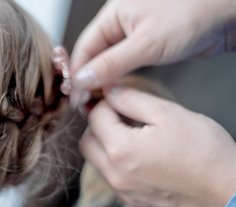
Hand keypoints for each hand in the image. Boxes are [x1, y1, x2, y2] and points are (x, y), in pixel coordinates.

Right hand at [70, 0, 235, 94]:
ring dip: (103, 80)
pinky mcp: (149, 44)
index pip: (85, 47)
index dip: (77, 73)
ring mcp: (135, 34)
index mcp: (113, 14)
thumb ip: (111, 63)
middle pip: (94, 55)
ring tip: (97, 101)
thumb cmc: (192, 14)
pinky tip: (116, 91)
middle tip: (84, 103)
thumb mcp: (146, 43)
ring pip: (109, 61)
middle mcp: (121, 22)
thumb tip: (82, 79)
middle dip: (88, 79)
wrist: (226, 13)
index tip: (74, 96)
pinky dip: (119, 77)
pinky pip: (126, 63)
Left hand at [80, 87, 235, 206]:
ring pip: (96, 162)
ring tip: (131, 134)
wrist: (228, 189)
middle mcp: (115, 175)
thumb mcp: (167, 113)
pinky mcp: (132, 202)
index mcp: (120, 149)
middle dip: (97, 124)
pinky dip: (116, 163)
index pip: (95, 117)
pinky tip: (138, 155)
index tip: (117, 96)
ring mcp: (123, 192)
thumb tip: (107, 89)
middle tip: (120, 115)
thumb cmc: (203, 149)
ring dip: (104, 144)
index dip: (105, 101)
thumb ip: (130, 99)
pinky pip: (111, 178)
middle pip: (87, 141)